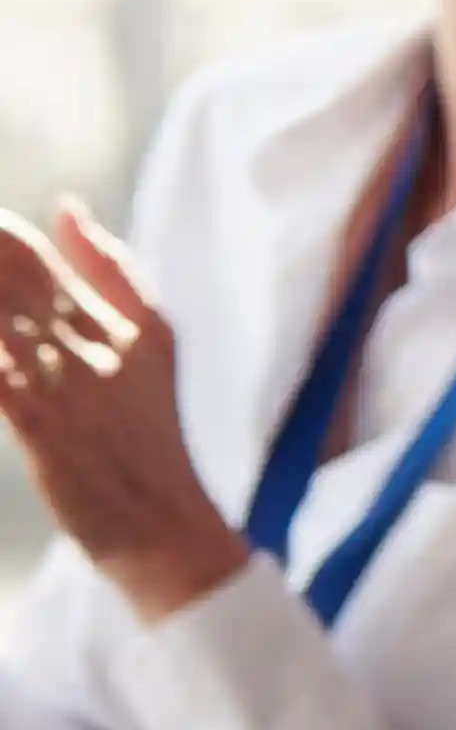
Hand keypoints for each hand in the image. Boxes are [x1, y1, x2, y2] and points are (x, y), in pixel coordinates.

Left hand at [0, 205, 242, 617]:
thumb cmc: (150, 438)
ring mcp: (60, 381)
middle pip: (1, 273)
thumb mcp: (155, 342)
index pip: (27, 251)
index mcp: (114, 317)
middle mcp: (85, 340)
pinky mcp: (37, 422)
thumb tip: (67, 204)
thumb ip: (114, 270)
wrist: (166, 525)